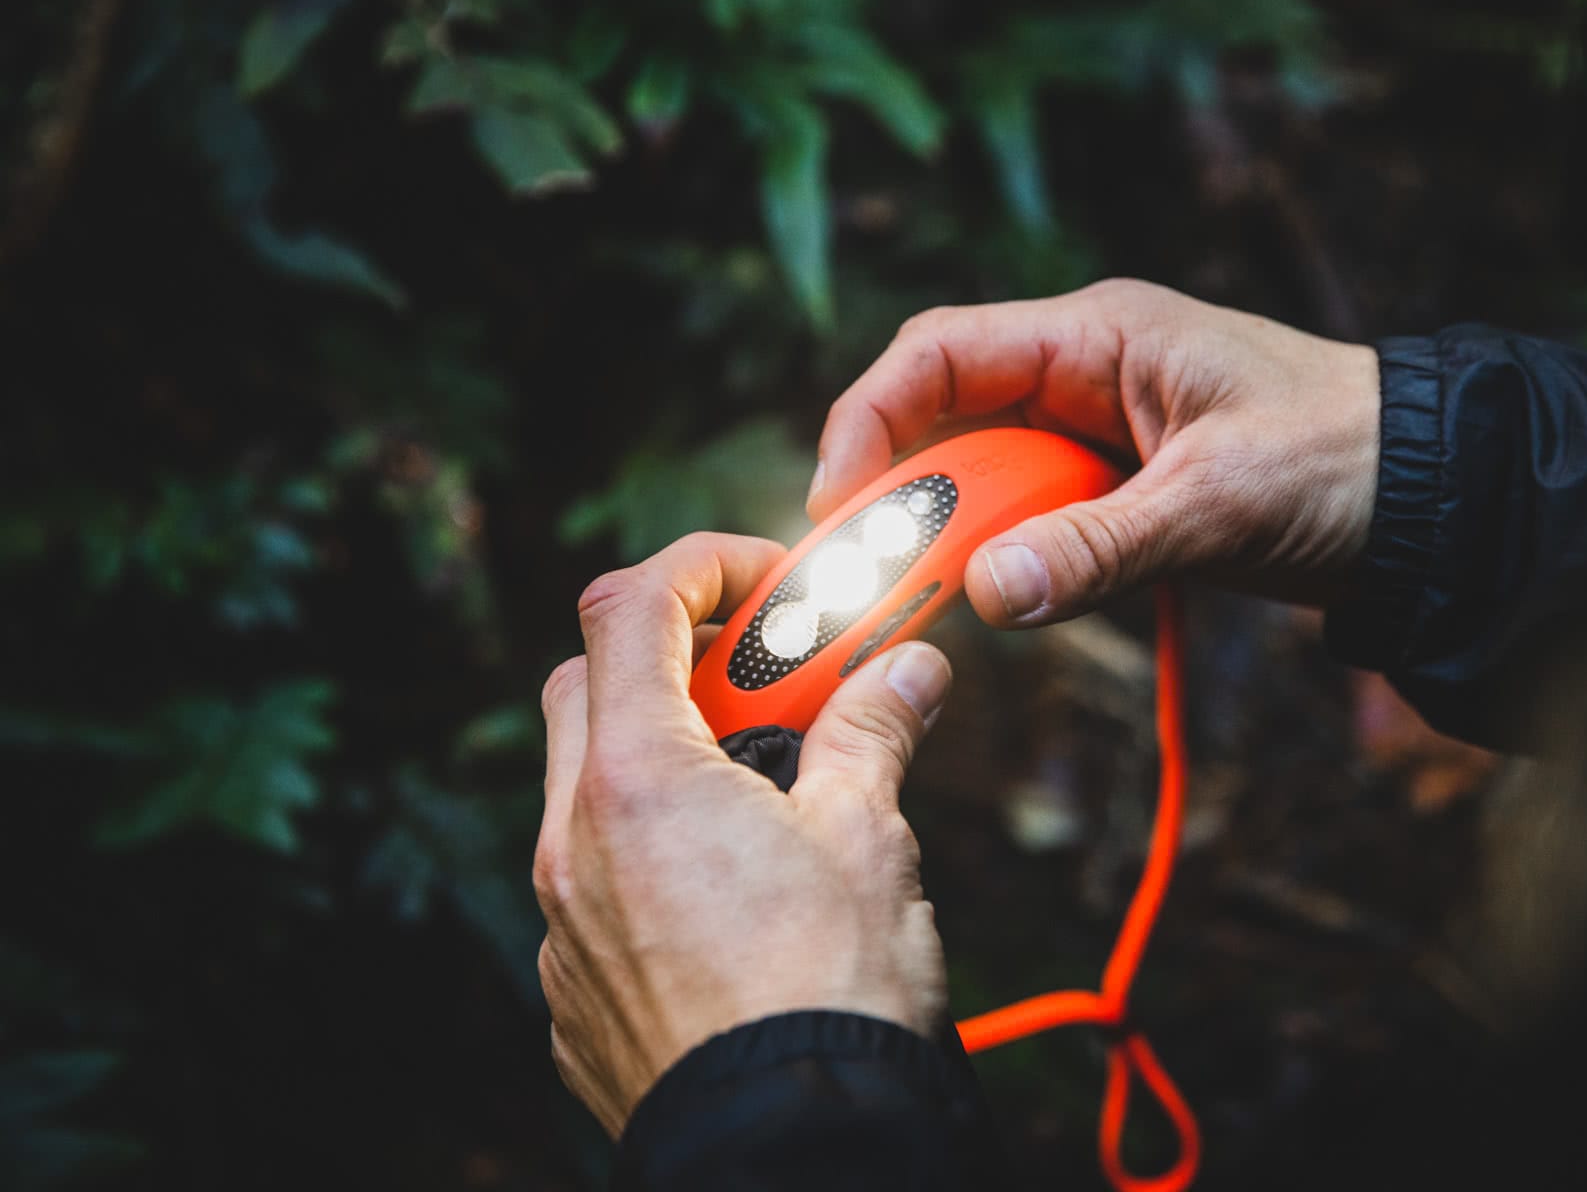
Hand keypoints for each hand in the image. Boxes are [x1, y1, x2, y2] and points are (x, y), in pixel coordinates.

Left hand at [535, 532, 952, 1136]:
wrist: (793, 1151)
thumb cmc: (830, 993)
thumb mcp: (868, 838)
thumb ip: (873, 733)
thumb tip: (907, 674)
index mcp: (639, 779)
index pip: (629, 608)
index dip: (699, 569)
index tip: (765, 583)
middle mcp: (574, 843)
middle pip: (583, 686)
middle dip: (667, 659)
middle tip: (764, 682)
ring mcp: (564, 924)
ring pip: (584, 791)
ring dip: (660, 760)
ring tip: (765, 796)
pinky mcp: (573, 994)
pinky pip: (593, 886)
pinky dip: (649, 853)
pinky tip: (733, 896)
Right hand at [809, 278, 1380, 622]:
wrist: (1435, 498)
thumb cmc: (1346, 458)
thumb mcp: (1221, 502)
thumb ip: (1102, 546)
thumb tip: (987, 592)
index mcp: (1099, 333)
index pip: (940, 354)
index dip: (870, 419)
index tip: (839, 504)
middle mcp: (1085, 372)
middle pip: (947, 420)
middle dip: (903, 494)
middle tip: (873, 577)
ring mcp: (1100, 434)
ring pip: (985, 478)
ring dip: (955, 534)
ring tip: (929, 598)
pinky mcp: (1119, 492)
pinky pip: (1033, 520)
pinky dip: (1007, 559)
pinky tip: (1002, 600)